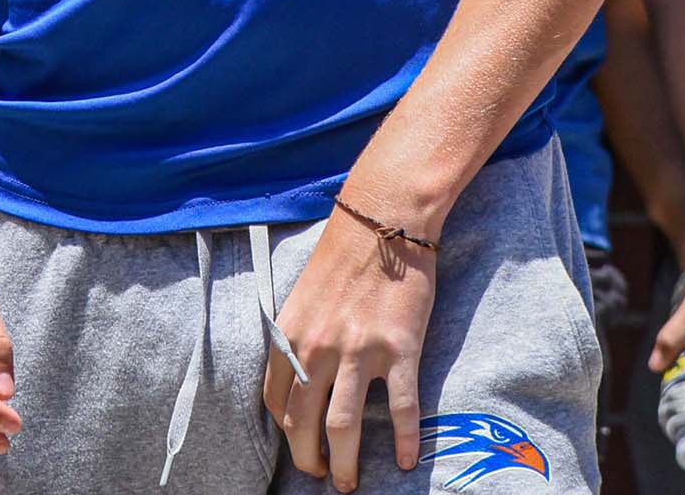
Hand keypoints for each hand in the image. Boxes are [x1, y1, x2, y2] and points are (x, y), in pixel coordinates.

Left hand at [264, 203, 437, 492]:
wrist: (385, 217)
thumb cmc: (344, 252)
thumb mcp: (304, 294)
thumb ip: (298, 336)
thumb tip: (298, 378)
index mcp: (291, 333)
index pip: (277, 401)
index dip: (286, 431)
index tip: (299, 444)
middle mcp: (318, 346)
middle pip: (303, 424)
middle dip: (309, 460)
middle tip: (324, 475)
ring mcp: (358, 349)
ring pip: (344, 426)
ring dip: (346, 464)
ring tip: (350, 483)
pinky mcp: (399, 347)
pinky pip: (402, 407)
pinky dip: (404, 441)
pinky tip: (407, 461)